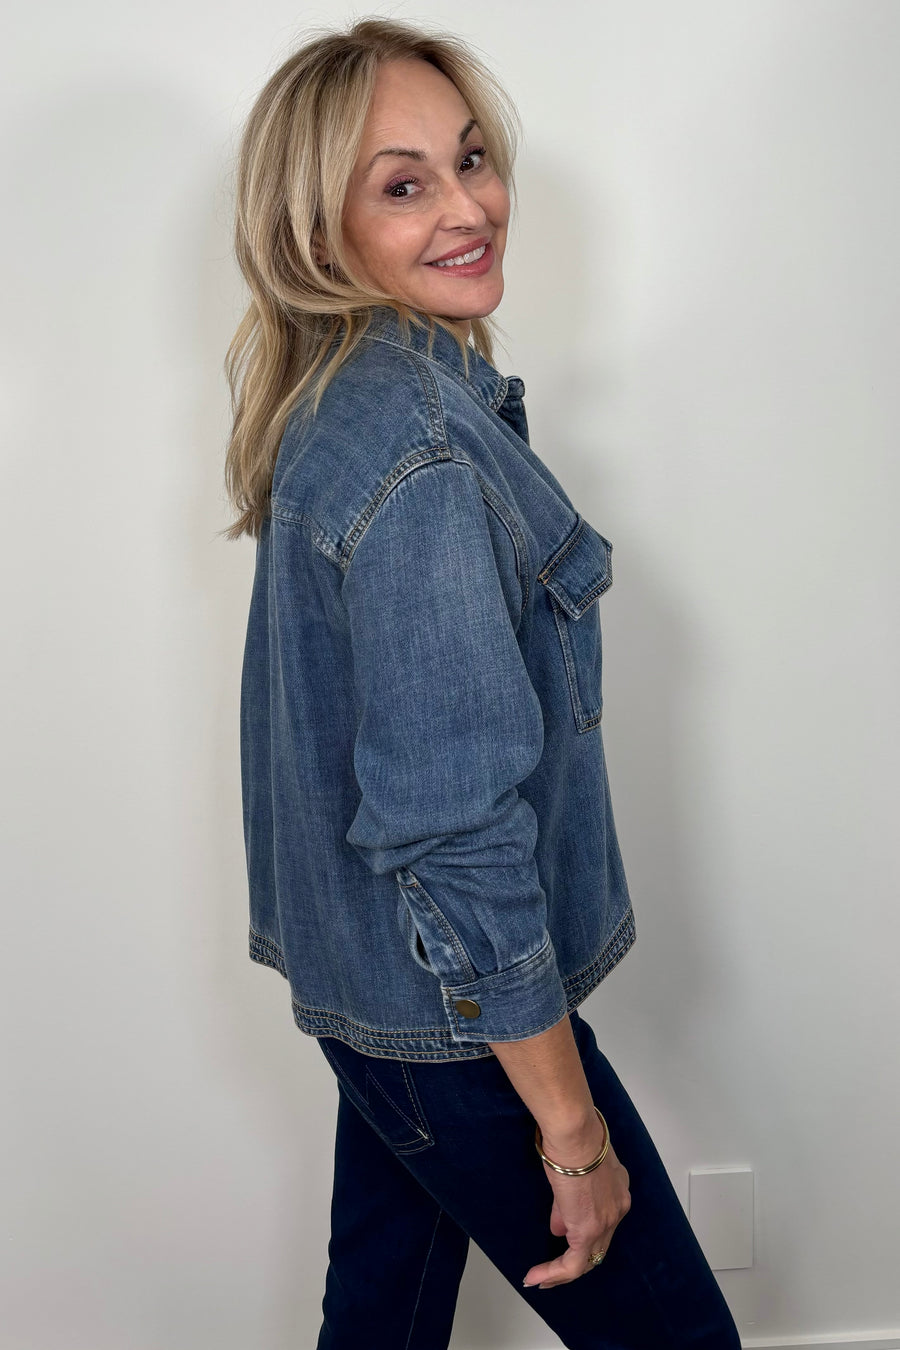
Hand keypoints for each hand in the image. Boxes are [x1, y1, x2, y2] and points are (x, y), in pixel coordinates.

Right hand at [523, 1129, 630, 1289]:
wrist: (575, 1136)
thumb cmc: (572, 1140)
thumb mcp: (573, 1171)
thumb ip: (569, 1202)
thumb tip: (559, 1227)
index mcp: (618, 1190)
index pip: (603, 1219)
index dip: (583, 1229)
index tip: (563, 1231)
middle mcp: (618, 1208)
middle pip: (600, 1244)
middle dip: (576, 1256)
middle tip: (553, 1267)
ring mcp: (605, 1222)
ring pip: (588, 1259)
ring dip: (563, 1271)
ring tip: (543, 1278)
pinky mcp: (587, 1232)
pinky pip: (572, 1264)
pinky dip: (554, 1273)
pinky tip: (537, 1276)